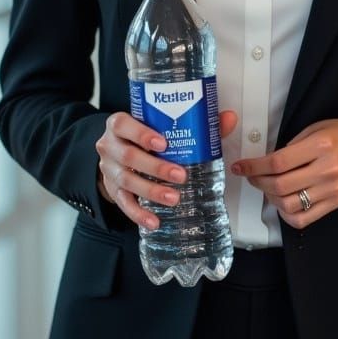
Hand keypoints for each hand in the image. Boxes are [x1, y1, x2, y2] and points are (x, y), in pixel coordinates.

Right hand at [95, 109, 237, 228]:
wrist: (118, 149)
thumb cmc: (145, 135)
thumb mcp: (160, 124)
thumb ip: (195, 121)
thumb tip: (228, 118)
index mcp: (119, 124)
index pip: (123, 124)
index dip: (141, 133)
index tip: (163, 142)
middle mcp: (109, 145)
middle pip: (128, 156)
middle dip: (155, 167)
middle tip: (180, 175)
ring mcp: (108, 169)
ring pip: (126, 180)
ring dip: (151, 191)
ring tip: (174, 198)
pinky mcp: (112, 190)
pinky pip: (123, 204)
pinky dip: (138, 214)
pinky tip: (154, 220)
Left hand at [232, 117, 337, 229]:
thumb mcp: (314, 128)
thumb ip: (292, 146)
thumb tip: (266, 162)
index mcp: (320, 146)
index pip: (278, 161)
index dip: (254, 165)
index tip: (242, 166)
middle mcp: (326, 170)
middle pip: (280, 184)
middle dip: (257, 181)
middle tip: (251, 175)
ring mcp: (331, 190)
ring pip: (289, 204)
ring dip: (269, 197)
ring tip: (266, 187)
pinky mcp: (334, 203)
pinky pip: (303, 218)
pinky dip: (286, 213)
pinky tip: (281, 202)